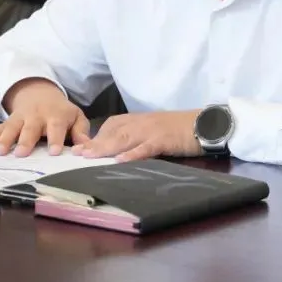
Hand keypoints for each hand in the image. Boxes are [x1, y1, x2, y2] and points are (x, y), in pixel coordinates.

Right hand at [0, 79, 89, 156]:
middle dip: (25, 140)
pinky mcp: (8, 121)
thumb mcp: (76, 117)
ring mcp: (20, 118)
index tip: (54, 152)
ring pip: (11, 128)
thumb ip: (81, 133)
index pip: (56, 127)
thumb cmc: (61, 112)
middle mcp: (36, 116)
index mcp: (56, 116)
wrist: (39, 93)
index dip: (55, 139)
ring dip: (4, 139)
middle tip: (21, 154)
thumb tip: (86, 150)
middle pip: (30, 128)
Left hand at [72, 110, 201, 161]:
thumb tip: (118, 153)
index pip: (111, 127)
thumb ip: (138, 139)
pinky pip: (146, 147)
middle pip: (112, 133)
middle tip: (74, 154)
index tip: (78, 149)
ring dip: (105, 148)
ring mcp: (152, 130)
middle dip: (93, 144)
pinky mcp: (165, 139)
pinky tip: (121, 161)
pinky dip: (133, 154)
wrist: (207, 123)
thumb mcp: (155, 132)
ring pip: (124, 138)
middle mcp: (141, 122)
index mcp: (138, 120)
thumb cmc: (181, 130)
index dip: (94, 138)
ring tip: (88, 157)